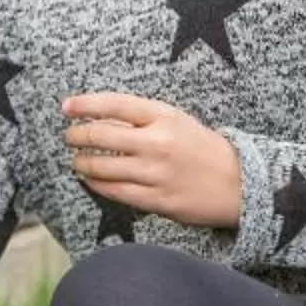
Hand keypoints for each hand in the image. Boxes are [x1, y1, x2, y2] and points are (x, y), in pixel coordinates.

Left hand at [62, 93, 242, 229]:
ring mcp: (156, 174)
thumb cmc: (201, 148)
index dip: (85, 104)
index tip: (66, 107)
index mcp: (164, 117)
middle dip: (77, 136)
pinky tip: (92, 180)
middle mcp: (158, 143)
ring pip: (103, 168)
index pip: (114, 105)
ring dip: (82, 163)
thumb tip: (98, 117)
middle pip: (101, 136)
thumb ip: (142, 118)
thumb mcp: (177, 121)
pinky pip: (115, 192)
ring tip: (78, 160)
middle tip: (70, 137)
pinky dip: (97, 185)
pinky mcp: (158, 200)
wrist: (239, 183)